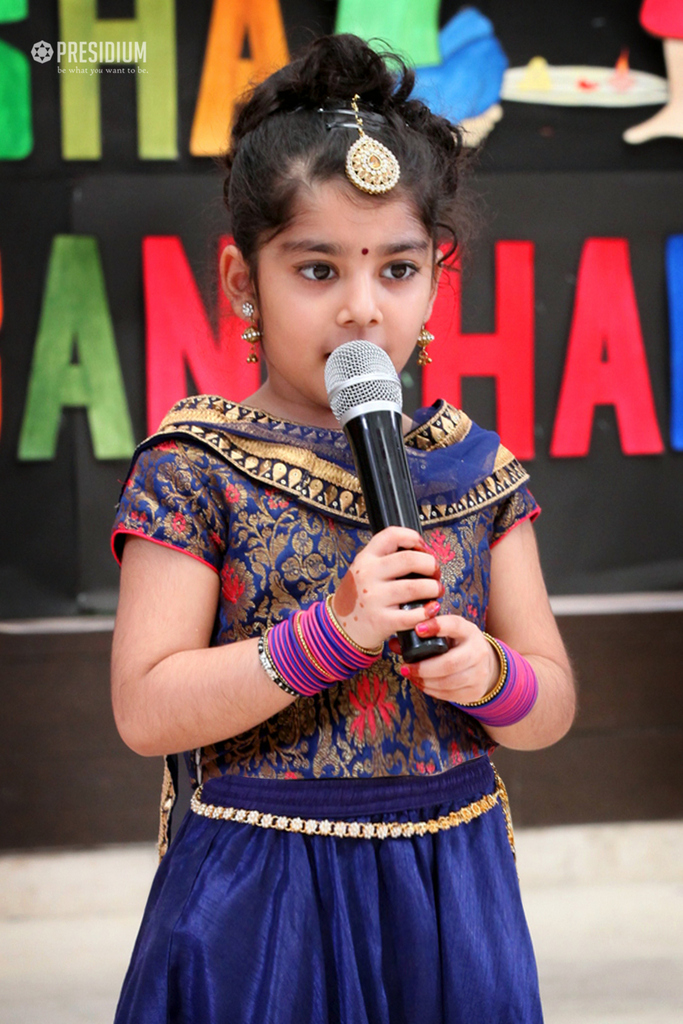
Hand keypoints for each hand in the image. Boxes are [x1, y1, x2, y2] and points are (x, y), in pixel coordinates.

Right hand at [331, 527, 443, 650]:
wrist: (341, 627)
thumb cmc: (359, 597)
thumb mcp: (363, 570)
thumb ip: (386, 559)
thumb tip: (423, 554)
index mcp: (365, 558)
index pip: (392, 535)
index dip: (414, 538)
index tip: (423, 548)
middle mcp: (368, 575)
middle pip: (410, 559)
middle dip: (430, 564)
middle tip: (435, 572)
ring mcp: (374, 598)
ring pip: (416, 587)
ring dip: (433, 588)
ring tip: (435, 591)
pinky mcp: (381, 621)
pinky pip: (412, 615)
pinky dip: (428, 612)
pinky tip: (431, 610)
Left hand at [389, 614, 498, 703]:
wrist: (483, 662)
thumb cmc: (457, 644)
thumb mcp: (446, 633)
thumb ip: (421, 635)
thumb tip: (394, 643)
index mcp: (468, 631)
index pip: (454, 625)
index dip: (436, 626)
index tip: (417, 629)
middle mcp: (478, 651)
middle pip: (450, 663)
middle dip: (423, 668)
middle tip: (406, 668)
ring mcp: (480, 673)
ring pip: (448, 682)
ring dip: (425, 681)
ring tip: (412, 676)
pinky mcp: (475, 691)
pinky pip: (450, 694)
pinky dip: (432, 691)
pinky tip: (422, 684)